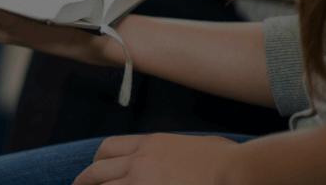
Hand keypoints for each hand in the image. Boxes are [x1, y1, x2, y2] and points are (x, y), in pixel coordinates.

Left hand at [72, 133, 239, 184]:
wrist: (241, 171)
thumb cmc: (230, 160)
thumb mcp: (198, 145)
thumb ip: (179, 150)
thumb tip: (178, 157)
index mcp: (150, 144)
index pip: (109, 149)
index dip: (98, 161)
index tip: (95, 170)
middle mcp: (139, 161)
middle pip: (97, 171)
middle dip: (84, 181)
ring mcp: (141, 181)